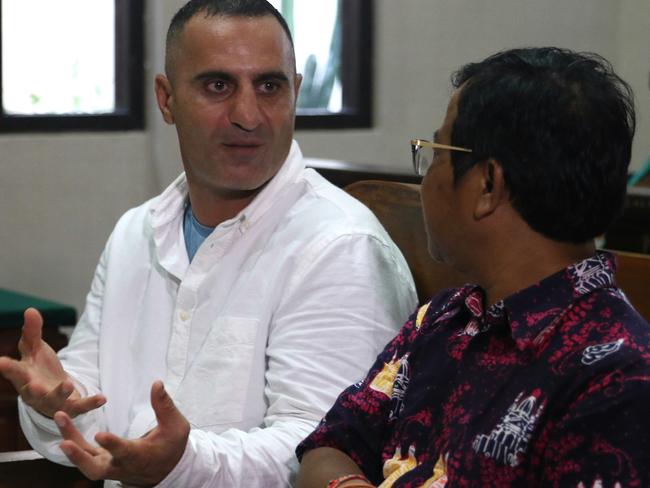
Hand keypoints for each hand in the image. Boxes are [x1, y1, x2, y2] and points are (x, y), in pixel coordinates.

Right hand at [0, 308, 104, 417]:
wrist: (54, 395)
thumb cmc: (39, 369)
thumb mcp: (35, 349)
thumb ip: (32, 332)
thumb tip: (30, 309)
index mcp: (24, 376)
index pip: (14, 371)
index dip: (7, 367)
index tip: (0, 362)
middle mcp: (35, 392)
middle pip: (32, 391)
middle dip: (33, 389)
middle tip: (34, 385)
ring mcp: (53, 401)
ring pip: (55, 400)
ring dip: (61, 393)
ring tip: (68, 384)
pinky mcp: (71, 408)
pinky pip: (81, 406)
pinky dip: (91, 403)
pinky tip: (102, 397)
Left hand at [55, 381, 189, 485]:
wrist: (166, 469)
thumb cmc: (171, 445)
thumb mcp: (176, 426)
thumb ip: (165, 406)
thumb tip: (157, 383)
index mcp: (140, 456)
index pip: (124, 452)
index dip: (112, 445)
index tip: (99, 435)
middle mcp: (121, 466)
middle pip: (95, 469)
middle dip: (78, 457)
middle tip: (64, 443)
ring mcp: (110, 467)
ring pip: (84, 462)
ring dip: (70, 443)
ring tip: (60, 417)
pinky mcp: (102, 462)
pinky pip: (83, 455)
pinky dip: (72, 440)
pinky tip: (63, 422)